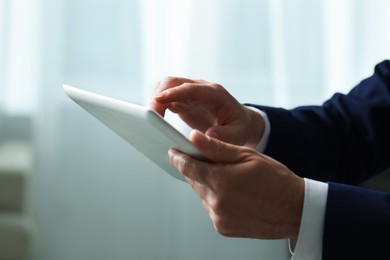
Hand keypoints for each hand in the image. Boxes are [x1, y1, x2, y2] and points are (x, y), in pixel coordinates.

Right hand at [149, 77, 263, 148]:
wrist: (239, 122)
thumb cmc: (238, 127)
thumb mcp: (237, 134)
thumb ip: (223, 136)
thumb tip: (207, 136)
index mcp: (215, 94)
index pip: (191, 88)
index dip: (174, 93)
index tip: (159, 100)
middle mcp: (200, 89)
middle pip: (173, 82)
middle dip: (158, 95)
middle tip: (148, 116)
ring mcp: (190, 93)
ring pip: (165, 87)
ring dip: (154, 100)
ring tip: (148, 119)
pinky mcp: (182, 101)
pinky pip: (165, 98)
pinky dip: (156, 106)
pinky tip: (152, 119)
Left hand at [168, 130, 303, 239]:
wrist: (295, 210)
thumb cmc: (276, 180)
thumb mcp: (247, 156)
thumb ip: (216, 148)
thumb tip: (194, 138)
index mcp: (221, 181)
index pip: (187, 167)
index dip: (178, 157)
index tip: (173, 152)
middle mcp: (217, 202)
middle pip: (193, 181)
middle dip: (197, 169)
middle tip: (211, 162)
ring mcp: (219, 217)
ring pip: (201, 194)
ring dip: (207, 184)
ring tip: (229, 179)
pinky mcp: (223, 227)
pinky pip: (210, 208)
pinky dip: (215, 199)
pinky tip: (232, 194)